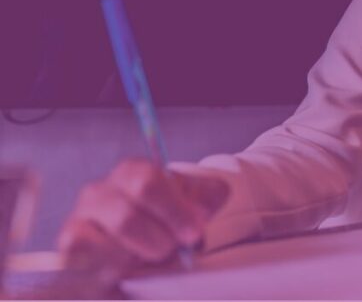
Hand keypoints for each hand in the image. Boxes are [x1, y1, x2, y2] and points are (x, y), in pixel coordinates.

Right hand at [57, 159, 229, 279]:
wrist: (151, 234)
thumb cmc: (173, 212)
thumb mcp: (200, 199)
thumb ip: (207, 199)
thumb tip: (197, 217)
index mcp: (132, 171)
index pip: (146, 184)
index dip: (173, 212)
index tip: (193, 233)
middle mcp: (98, 192)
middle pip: (126, 218)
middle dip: (158, 241)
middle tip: (172, 250)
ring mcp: (78, 221)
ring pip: (108, 249)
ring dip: (138, 261)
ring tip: (151, 259)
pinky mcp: (69, 253)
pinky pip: (91, 269)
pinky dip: (118, 274)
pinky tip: (130, 270)